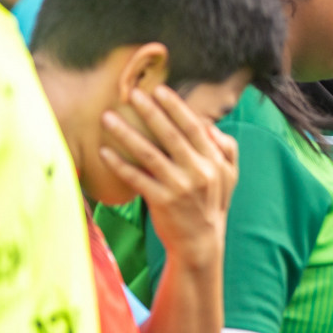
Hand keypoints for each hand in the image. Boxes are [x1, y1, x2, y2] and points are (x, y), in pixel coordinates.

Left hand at [99, 86, 238, 267]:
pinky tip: (103, 152)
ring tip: (107, 118)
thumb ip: (226, 148)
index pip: (194, 128)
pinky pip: (136, 179)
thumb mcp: (229, 176)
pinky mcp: (161, 202)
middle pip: (171, 136)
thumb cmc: (212, 204)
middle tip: (132, 94)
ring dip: (126, 134)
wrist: (201, 243)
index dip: (176, 107)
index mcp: (215, 161)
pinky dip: (119, 165)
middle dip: (150, 112)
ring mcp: (180, 188)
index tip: (159, 90)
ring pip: (149, 154)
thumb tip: (208, 125)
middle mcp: (199, 172)